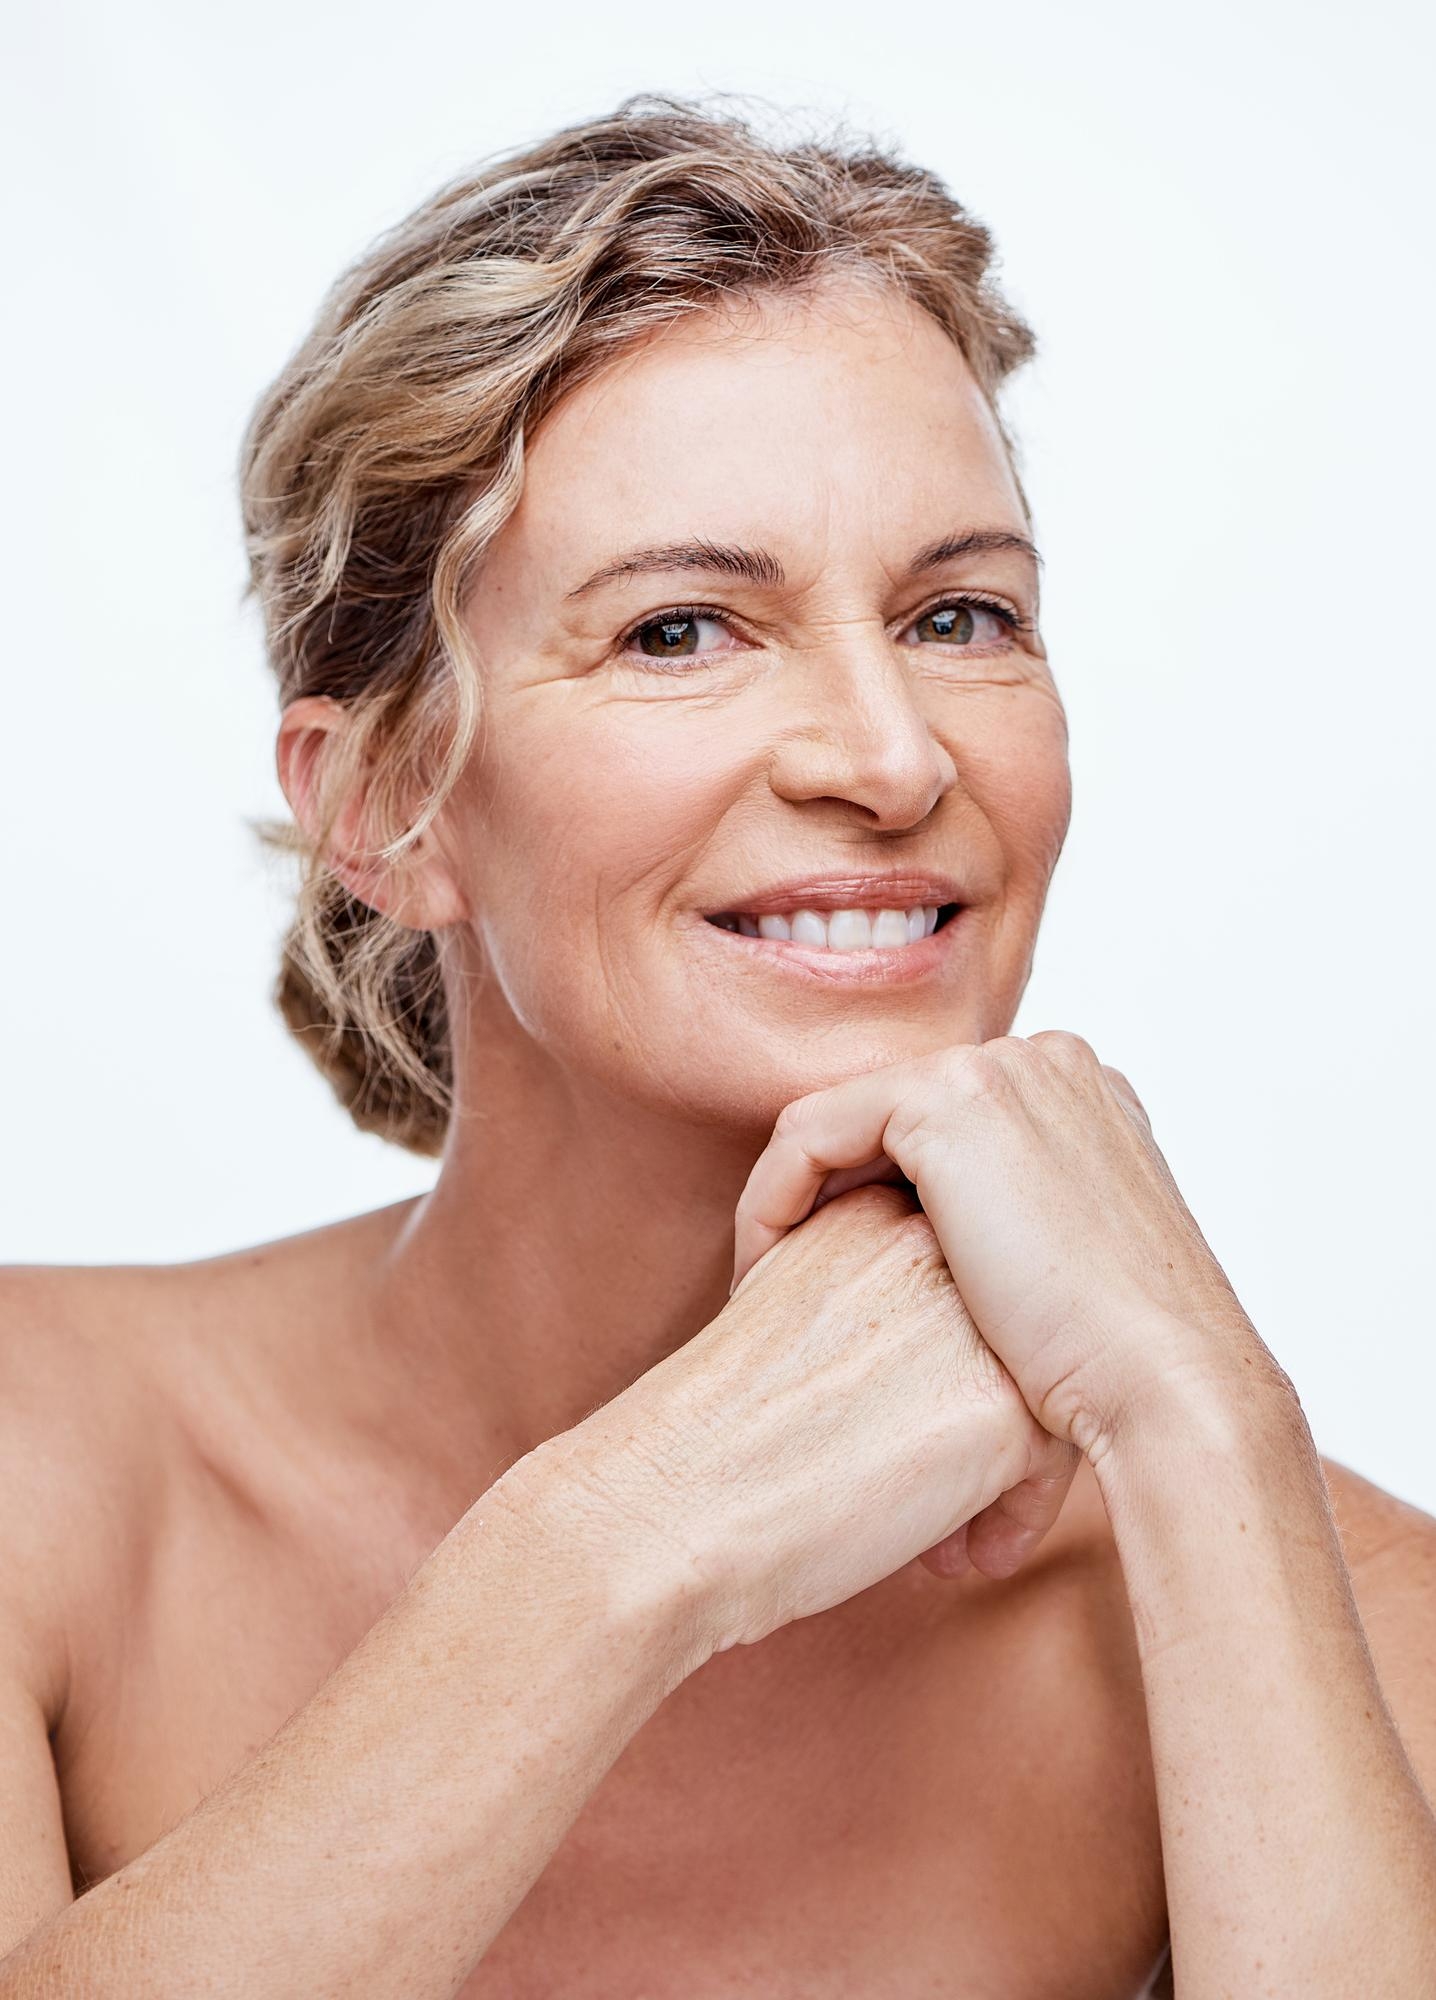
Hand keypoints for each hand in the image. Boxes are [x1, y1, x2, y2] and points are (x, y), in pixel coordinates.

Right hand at [553, 1184, 1078, 1654]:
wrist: (671, 1501)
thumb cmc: (702, 1438)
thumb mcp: (778, 1315)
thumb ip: (856, 1300)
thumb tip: (917, 1364)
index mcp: (865, 1215)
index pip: (957, 1272)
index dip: (949, 1356)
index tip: (901, 1428)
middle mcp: (930, 1250)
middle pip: (1011, 1322)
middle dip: (989, 1411)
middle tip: (937, 1490)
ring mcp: (974, 1323)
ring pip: (1044, 1385)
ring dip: (1003, 1470)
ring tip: (948, 1535)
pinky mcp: (1001, 1408)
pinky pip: (1050, 1462)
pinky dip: (1010, 1518)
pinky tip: (951, 1561)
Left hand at [732, 1032, 1282, 1462]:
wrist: (1165, 1385)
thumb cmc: (1123, 1365)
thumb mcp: (1074, 1275)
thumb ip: (1026, 1234)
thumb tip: (971, 1267)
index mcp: (1082, 1098)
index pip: (939, 1126)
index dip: (873, 1197)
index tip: (834, 1279)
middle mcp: (1045, 1063)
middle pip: (888, 1116)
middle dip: (830, 1196)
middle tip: (783, 1285)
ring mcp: (1000, 1069)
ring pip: (841, 1122)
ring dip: (792, 1201)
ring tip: (766, 1289)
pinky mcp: (946, 1098)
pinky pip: (809, 1133)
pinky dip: (772, 1199)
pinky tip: (762, 1274)